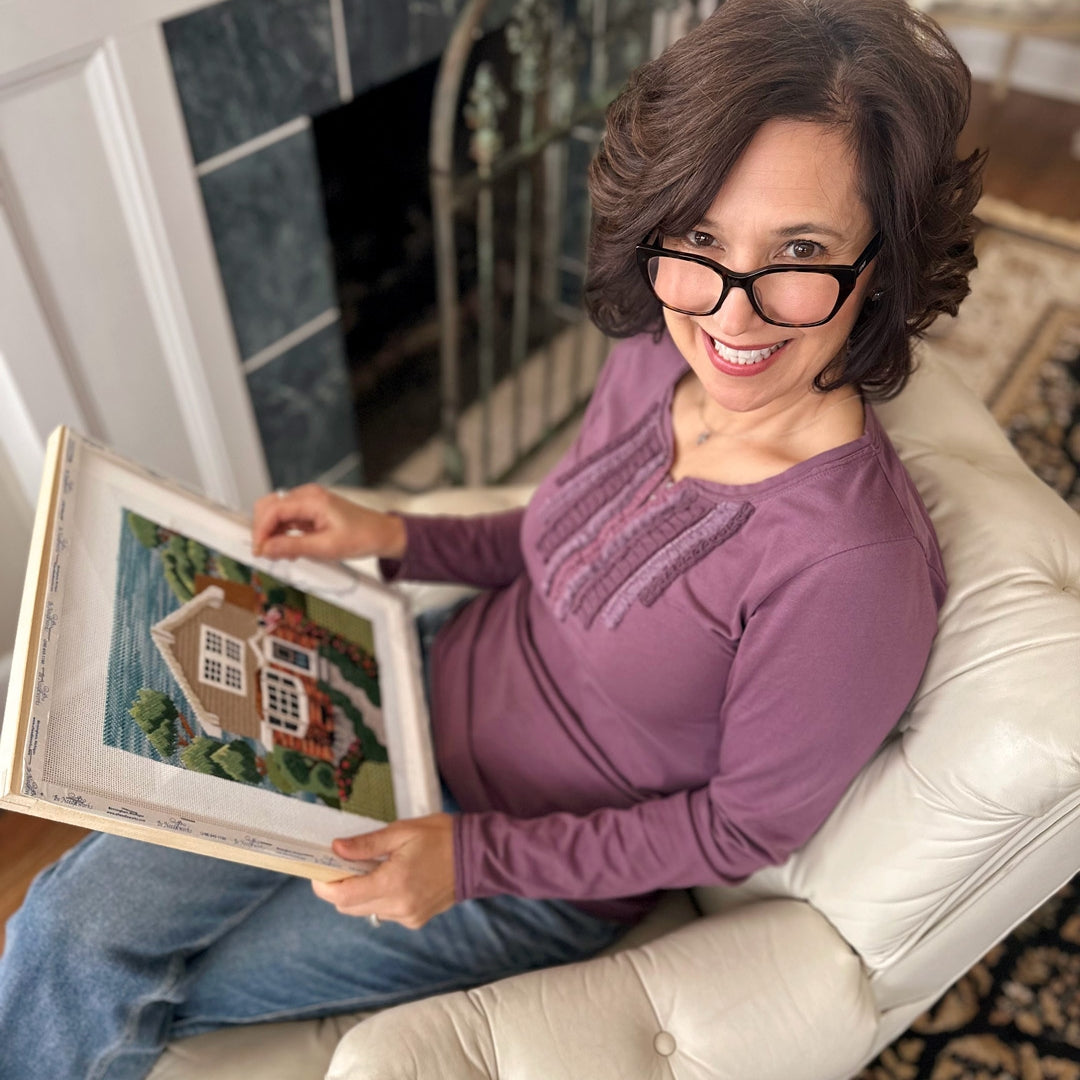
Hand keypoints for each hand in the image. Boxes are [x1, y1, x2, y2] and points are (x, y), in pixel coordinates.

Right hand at [251, 484, 405, 561]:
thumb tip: (266, 548)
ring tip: (283, 555)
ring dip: (273, 534)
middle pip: (269, 507)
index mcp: (312, 499)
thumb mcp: (326, 547)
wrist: (382, 534)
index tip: (259, 551)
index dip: (261, 531)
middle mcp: (307, 495)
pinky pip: (288, 519)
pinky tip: (290, 549)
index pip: (273, 510)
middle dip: (264, 530)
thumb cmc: (361, 537)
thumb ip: (293, 546)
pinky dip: (283, 533)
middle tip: (269, 554)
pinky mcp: (310, 510)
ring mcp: (308, 501)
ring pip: (276, 513)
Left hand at [312, 814, 455, 928]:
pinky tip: (391, 877)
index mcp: (393, 882)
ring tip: (371, 866)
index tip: (320, 868)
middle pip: (350, 907)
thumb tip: (335, 849)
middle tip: (342, 863)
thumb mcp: (403, 831)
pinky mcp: (416, 920)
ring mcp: (408, 916)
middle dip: (339, 888)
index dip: (324, 885)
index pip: (343, 896)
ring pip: (366, 910)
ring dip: (360, 892)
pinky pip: (385, 911)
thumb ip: (367, 843)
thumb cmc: (442, 836)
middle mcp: (398, 906)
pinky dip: (379, 897)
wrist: (479, 856)